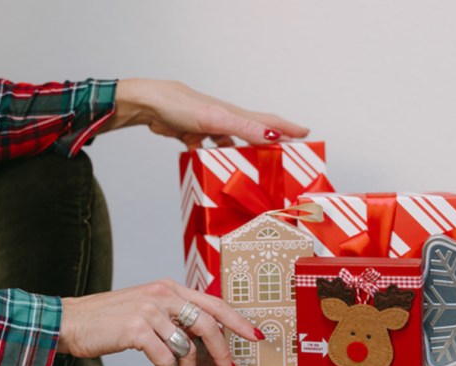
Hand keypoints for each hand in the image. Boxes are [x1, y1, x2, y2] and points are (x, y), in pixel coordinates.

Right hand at [57, 279, 261, 365]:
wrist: (68, 322)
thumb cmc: (106, 321)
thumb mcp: (145, 310)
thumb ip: (172, 318)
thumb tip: (201, 340)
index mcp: (168, 288)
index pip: (213, 302)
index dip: (238, 320)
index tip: (256, 335)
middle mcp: (162, 294)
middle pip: (209, 324)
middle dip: (223, 353)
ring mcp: (150, 310)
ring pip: (187, 347)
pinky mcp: (137, 329)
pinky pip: (165, 360)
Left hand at [98, 78, 309, 148]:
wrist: (148, 105)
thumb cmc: (181, 107)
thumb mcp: (217, 118)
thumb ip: (244, 127)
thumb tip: (273, 137)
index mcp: (234, 113)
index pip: (267, 122)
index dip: (287, 129)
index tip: (306, 135)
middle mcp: (224, 118)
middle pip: (252, 133)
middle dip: (270, 143)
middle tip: (285, 157)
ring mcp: (207, 127)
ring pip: (231, 144)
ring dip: (243, 155)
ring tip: (254, 170)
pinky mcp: (191, 135)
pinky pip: (208, 151)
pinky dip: (214, 159)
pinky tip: (214, 169)